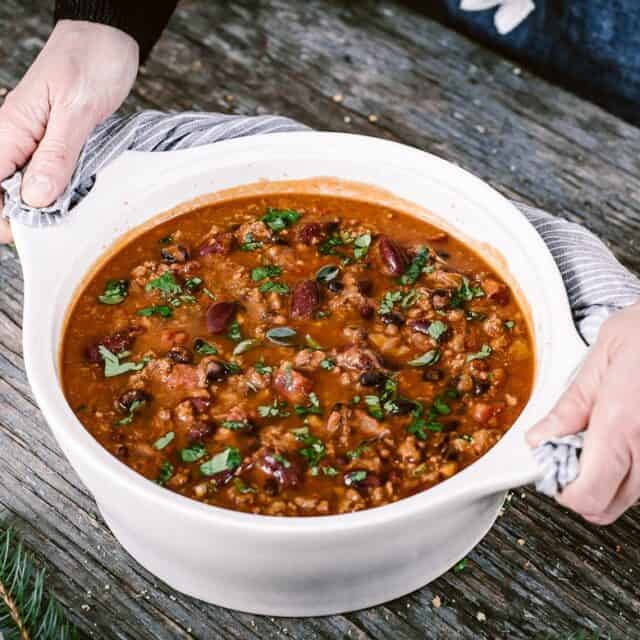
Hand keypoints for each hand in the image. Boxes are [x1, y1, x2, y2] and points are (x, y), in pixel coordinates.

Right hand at [0, 20, 138, 242]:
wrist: (107, 37)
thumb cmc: (90, 61)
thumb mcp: (77, 110)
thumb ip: (56, 155)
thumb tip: (34, 198)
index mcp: (11, 131)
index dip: (3, 216)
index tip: (29, 235)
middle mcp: (17, 140)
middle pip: (5, 193)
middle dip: (26, 218)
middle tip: (58, 233)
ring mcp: (36, 143)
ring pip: (28, 189)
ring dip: (46, 208)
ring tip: (71, 221)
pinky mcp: (56, 145)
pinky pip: (50, 177)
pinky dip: (62, 193)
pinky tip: (78, 202)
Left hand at [527, 302, 639, 524]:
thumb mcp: (599, 361)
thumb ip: (570, 407)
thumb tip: (539, 439)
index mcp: (622, 425)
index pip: (587, 494)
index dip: (563, 491)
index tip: (551, 470)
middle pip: (607, 508)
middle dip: (581, 491)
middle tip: (569, 459)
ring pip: (629, 498)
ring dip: (606, 483)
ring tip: (596, 443)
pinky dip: (630, 472)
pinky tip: (622, 442)